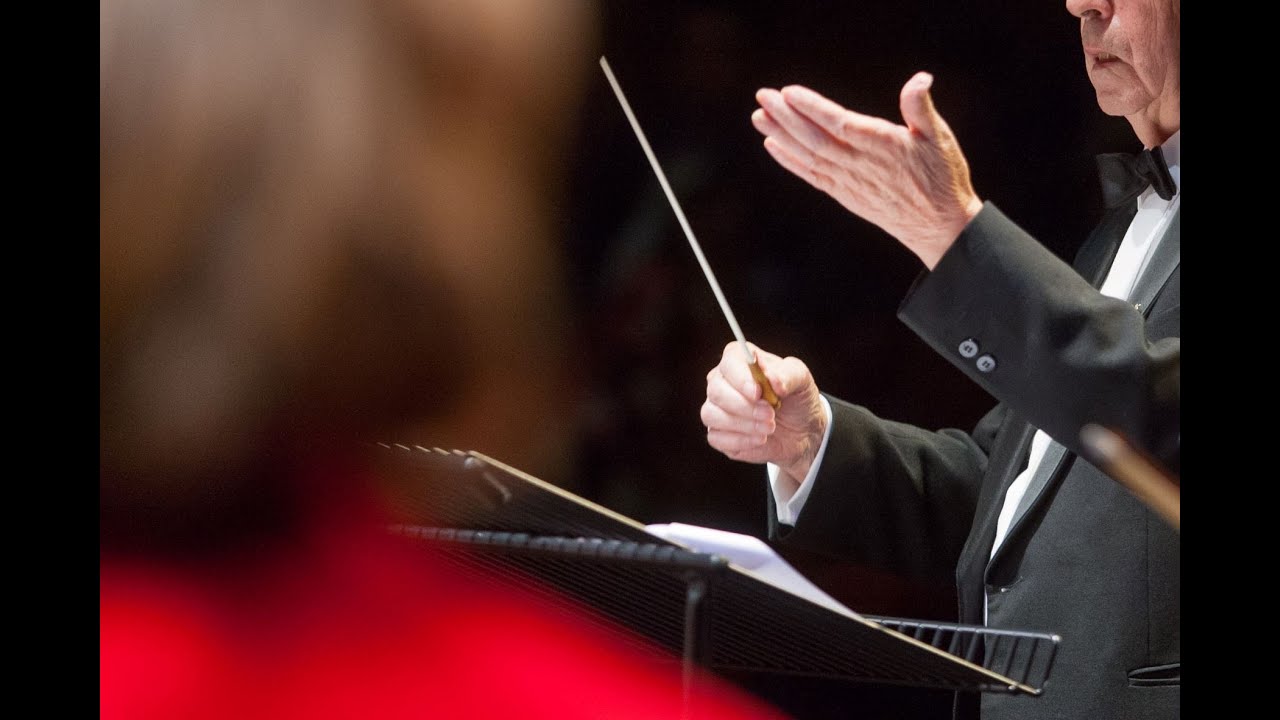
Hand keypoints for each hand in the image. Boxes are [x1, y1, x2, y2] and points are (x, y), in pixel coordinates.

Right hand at [701, 341, 827, 483]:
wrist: (801, 431)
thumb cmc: (796, 398)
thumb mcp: (802, 380)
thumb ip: (789, 375)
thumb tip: (772, 379)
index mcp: (740, 361)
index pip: (730, 362)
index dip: (741, 378)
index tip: (758, 392)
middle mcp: (722, 382)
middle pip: (716, 390)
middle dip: (744, 406)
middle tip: (770, 414)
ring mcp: (716, 408)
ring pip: (712, 414)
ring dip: (743, 424)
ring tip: (770, 427)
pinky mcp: (717, 433)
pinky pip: (715, 437)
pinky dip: (740, 440)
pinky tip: (760, 439)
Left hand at [752, 72, 983, 268]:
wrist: (938, 226)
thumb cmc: (942, 176)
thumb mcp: (939, 137)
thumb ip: (921, 108)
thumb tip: (919, 79)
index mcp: (882, 146)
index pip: (840, 123)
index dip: (813, 108)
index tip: (788, 92)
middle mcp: (860, 165)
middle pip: (815, 138)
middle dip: (786, 117)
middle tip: (762, 96)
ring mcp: (849, 182)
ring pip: (809, 156)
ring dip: (781, 136)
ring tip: (759, 117)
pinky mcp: (844, 195)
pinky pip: (812, 176)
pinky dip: (790, 161)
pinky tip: (772, 146)